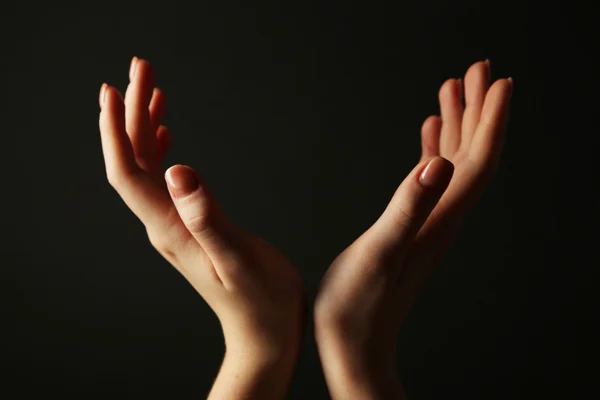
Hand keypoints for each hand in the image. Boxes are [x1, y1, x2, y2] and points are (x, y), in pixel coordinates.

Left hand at [98, 57, 303, 398]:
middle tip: (141, 69)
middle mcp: (165, 224)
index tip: (115, 90)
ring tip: (152, 89)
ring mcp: (175, 225)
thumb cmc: (260, 301)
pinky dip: (161, 149)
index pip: (127, 173)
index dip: (116, 131)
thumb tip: (178, 171)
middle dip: (131, 113)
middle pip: (134, 161)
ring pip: (148, 167)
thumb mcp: (238, 257)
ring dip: (145, 127)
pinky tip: (167, 133)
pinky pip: (164, 179)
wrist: (264, 331)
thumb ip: (207, 217)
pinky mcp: (190, 225)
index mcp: (171, 229)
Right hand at [314, 60, 512, 398]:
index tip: (498, 82)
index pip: (479, 162)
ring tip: (452, 88)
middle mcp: (442, 217)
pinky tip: (429, 134)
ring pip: (452, 163)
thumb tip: (438, 163)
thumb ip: (409, 208)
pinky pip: (429, 179)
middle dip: (478, 110)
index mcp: (441, 219)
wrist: (354, 342)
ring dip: (457, 125)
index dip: (491, 121)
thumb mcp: (381, 253)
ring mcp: (427, 221)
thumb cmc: (359, 305)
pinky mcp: (410, 226)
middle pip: (471, 156)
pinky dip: (433, 150)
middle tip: (477, 69)